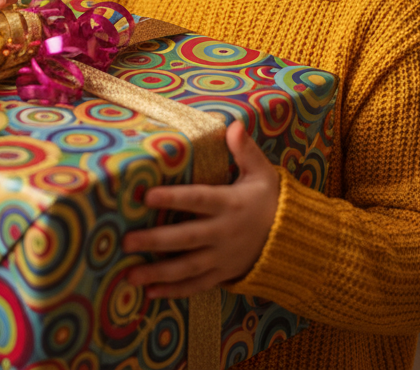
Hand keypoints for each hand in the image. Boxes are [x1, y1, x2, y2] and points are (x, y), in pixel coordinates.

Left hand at [122, 120, 279, 297]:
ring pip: (187, 267)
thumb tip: (235, 126)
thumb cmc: (269, 199)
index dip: (174, 199)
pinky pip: (196, 285)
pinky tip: (150, 293)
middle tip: (126, 241)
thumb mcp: (262, 173)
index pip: (198, 200)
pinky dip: (174, 291)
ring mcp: (222, 257)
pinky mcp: (222, 273)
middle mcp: (223, 232)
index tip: (147, 196)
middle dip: (155, 240)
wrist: (293, 240)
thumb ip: (246, 150)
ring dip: (158, 273)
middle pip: (186, 238)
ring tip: (129, 276)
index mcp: (230, 204)